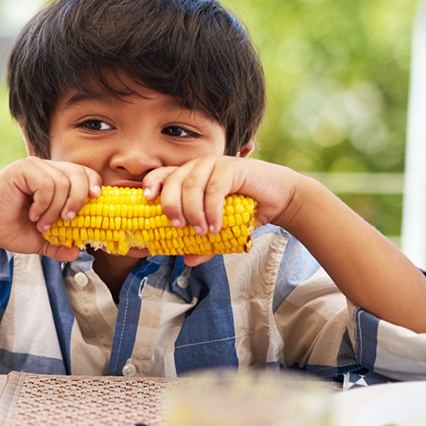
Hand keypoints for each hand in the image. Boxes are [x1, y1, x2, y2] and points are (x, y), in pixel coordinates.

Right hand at [0, 157, 101, 259]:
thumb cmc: (11, 230)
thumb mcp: (42, 240)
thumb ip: (60, 245)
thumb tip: (77, 252)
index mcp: (54, 178)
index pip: (83, 172)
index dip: (92, 184)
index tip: (94, 201)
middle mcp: (45, 168)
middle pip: (78, 173)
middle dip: (78, 200)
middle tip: (67, 220)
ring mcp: (33, 166)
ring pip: (62, 183)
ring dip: (55, 209)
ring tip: (41, 223)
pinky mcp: (21, 169)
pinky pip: (46, 184)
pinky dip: (43, 204)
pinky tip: (33, 214)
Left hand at [140, 156, 306, 264]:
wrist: (279, 198)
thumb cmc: (246, 211)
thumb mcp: (221, 230)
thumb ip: (204, 245)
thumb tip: (187, 261)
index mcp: (189, 176)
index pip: (162, 175)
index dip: (151, 184)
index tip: (146, 200)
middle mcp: (198, 167)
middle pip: (173, 181)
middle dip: (171, 205)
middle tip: (178, 227)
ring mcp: (214, 164)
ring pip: (192, 185)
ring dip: (193, 212)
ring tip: (202, 232)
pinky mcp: (232, 168)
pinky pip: (214, 189)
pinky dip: (212, 210)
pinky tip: (216, 227)